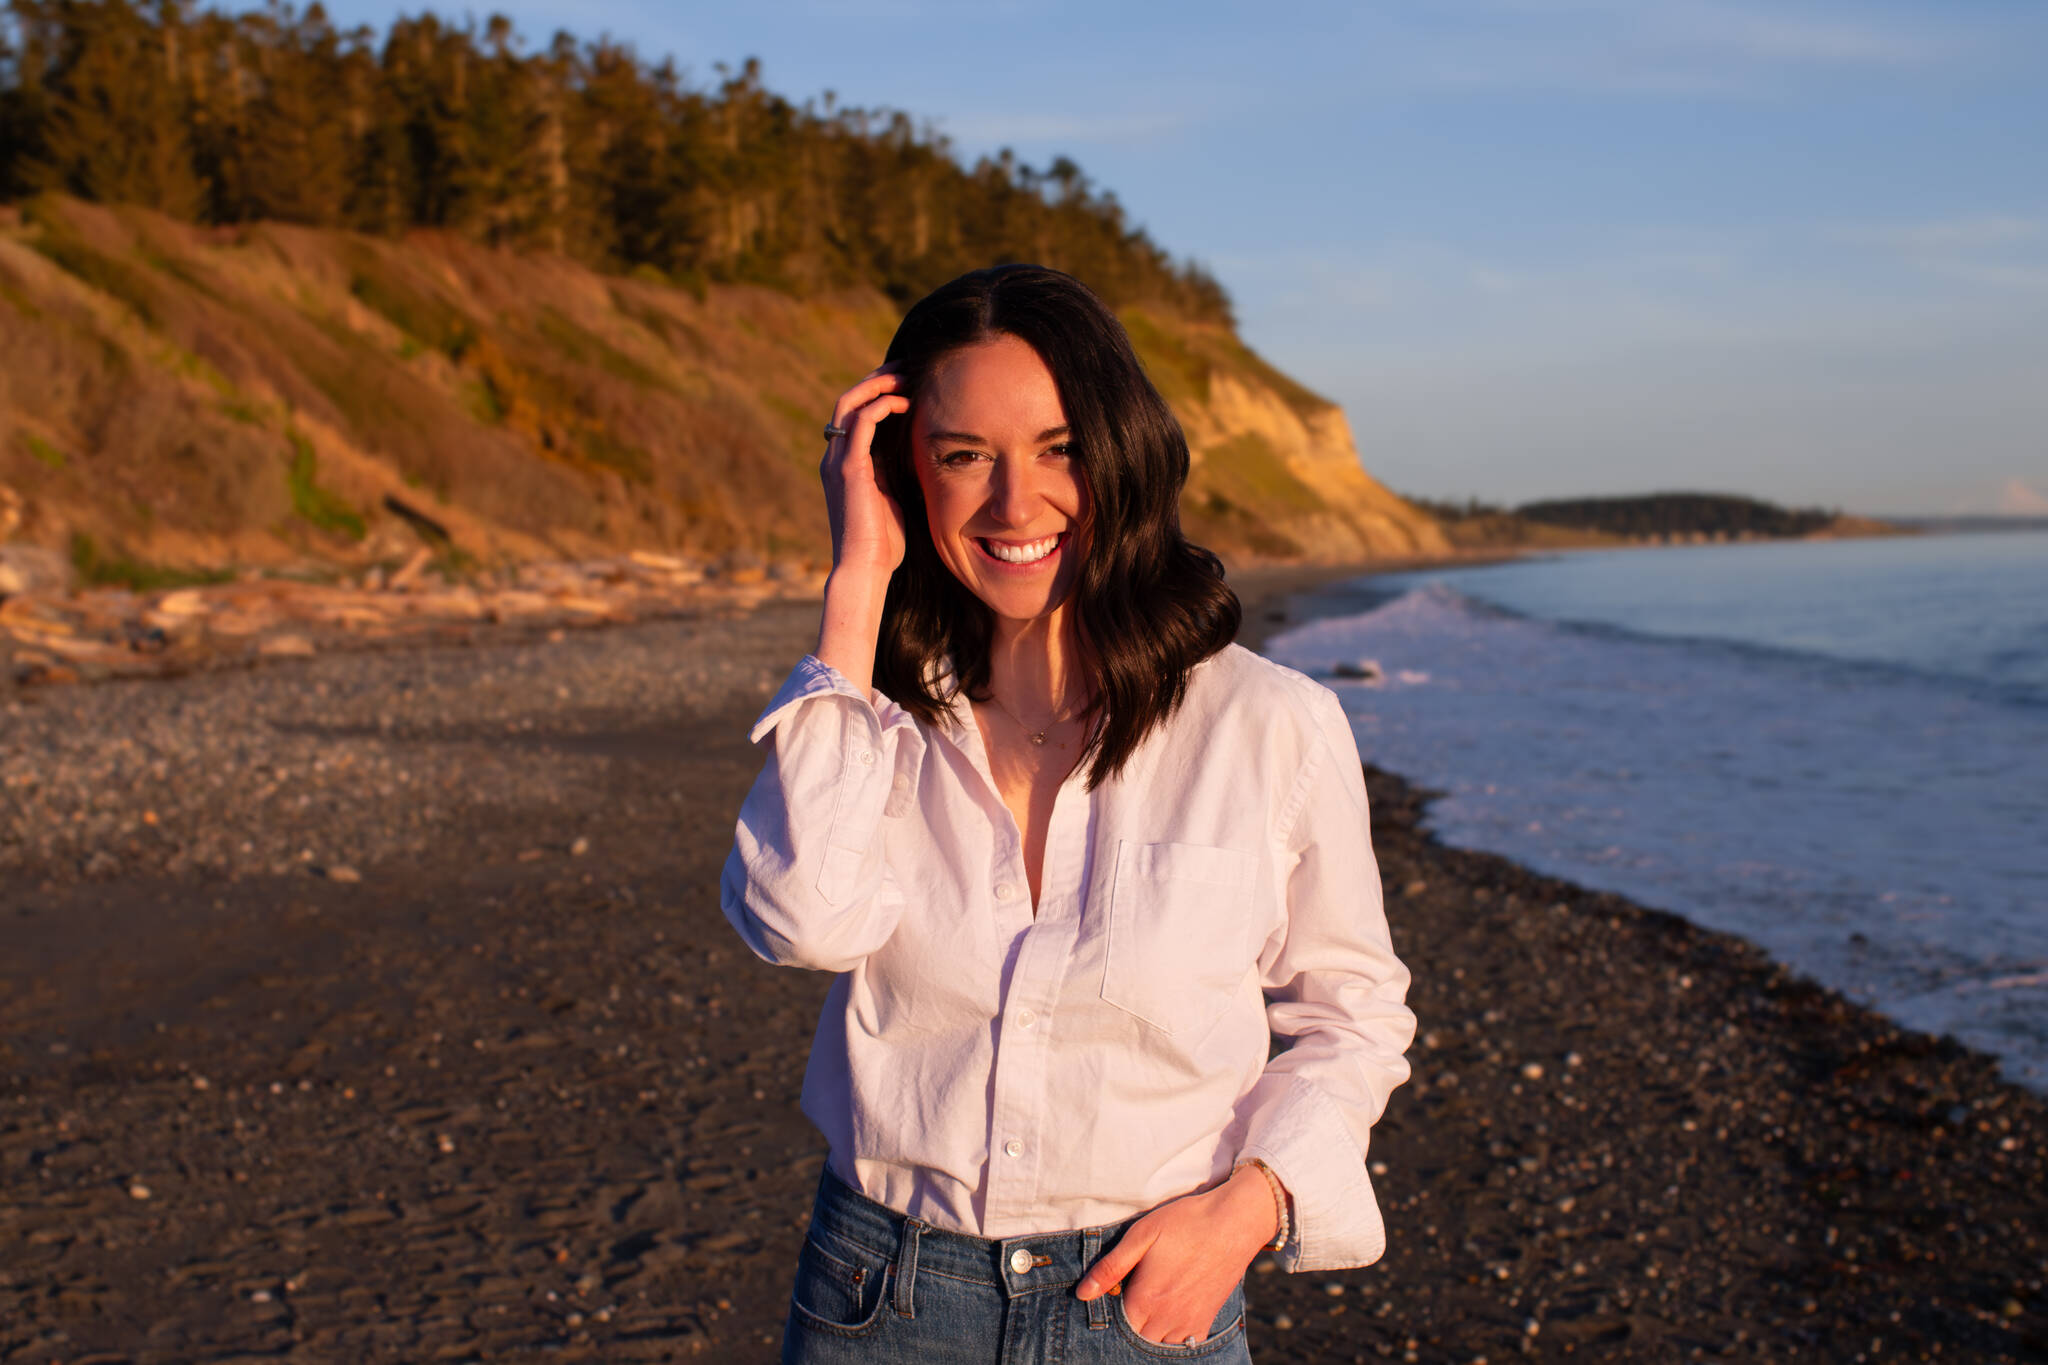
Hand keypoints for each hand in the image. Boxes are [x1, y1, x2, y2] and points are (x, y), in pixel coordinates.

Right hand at [822, 366, 911, 578]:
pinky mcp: (850, 468)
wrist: (866, 569)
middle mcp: (836, 458)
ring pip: (851, 403)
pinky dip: (882, 405)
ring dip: (879, 384)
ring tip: (906, 376)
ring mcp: (839, 461)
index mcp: (846, 465)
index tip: (908, 383)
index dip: (878, 394)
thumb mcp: (893, 499)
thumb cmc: (884, 544)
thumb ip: (896, 475)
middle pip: (849, 401)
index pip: (856, 415)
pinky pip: (863, 422)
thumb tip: (919, 458)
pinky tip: (906, 403)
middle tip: (907, 368)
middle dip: (877, 380)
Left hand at [1075, 1165, 1278, 1345]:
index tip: (1110, 1295)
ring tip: (1148, 1306)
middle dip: (1128, 1324)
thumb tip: (1082, 1293)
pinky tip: (1168, 1315)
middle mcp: (1167, 1318)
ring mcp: (1189, 1322)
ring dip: (1149, 1331)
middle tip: (1129, 1297)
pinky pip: (1184, 1343)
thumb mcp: (1142, 1235)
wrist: (1235, 1222)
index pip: (1116, 1326)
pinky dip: (1172, 1336)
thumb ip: (1111, 1267)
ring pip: (1159, 1343)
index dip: (1108, 1314)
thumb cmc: (1186, 1222)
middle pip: (1137, 1338)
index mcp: (1146, 1299)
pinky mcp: (1207, 1319)